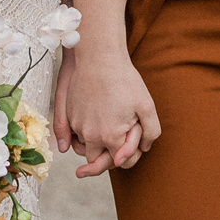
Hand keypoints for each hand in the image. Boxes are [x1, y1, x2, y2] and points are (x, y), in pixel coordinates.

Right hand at [60, 44, 159, 177]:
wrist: (98, 57)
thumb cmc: (124, 80)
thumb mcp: (147, 105)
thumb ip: (151, 132)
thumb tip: (144, 149)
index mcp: (111, 137)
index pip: (121, 162)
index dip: (130, 156)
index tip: (133, 143)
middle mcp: (91, 136)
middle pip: (98, 161)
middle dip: (107, 157)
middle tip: (116, 148)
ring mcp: (78, 127)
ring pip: (84, 150)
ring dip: (94, 147)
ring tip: (105, 135)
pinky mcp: (69, 116)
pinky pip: (74, 137)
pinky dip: (82, 136)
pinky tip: (94, 125)